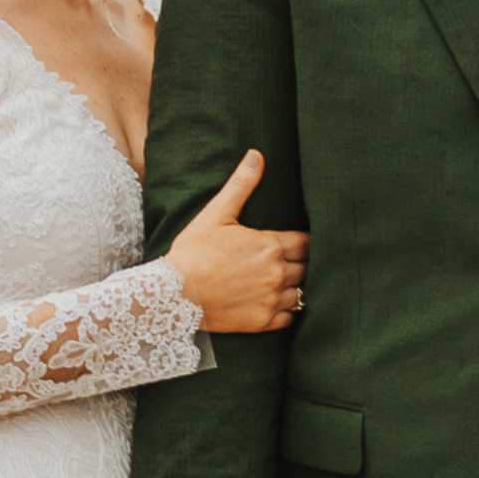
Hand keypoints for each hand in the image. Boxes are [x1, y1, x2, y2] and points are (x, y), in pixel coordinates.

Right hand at [168, 147, 305, 335]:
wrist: (171, 293)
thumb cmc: (192, 252)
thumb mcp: (216, 214)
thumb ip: (241, 185)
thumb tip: (256, 155)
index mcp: (270, 245)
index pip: (306, 242)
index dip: (302, 242)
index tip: (297, 243)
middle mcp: (277, 273)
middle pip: (307, 267)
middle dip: (301, 263)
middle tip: (290, 262)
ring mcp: (271, 299)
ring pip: (301, 292)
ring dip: (295, 286)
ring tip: (282, 281)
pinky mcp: (262, 322)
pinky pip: (289, 317)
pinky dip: (285, 310)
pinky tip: (273, 302)